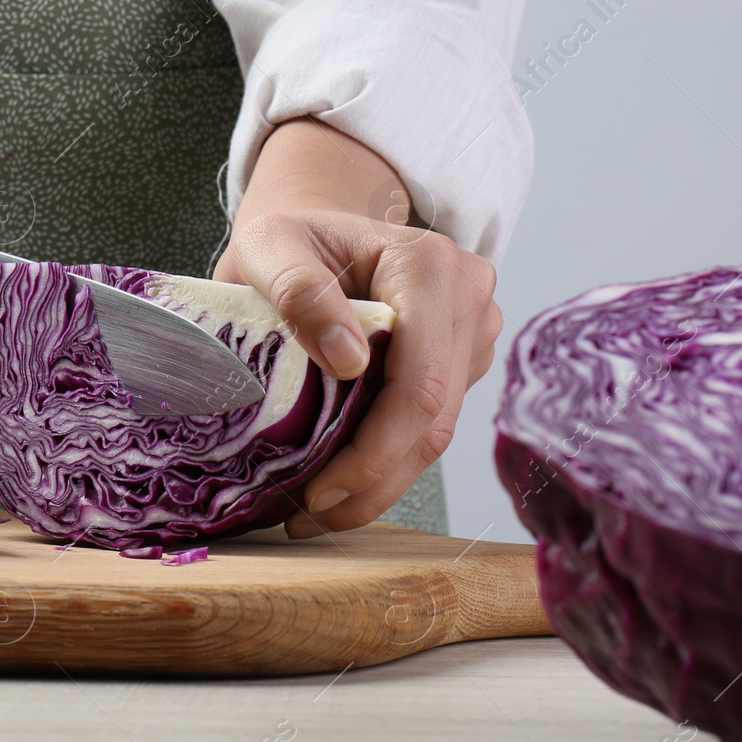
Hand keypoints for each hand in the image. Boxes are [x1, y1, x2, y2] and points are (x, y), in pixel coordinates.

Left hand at [215, 118, 501, 537]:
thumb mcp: (267, 247)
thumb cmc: (288, 236)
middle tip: (309, 519)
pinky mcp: (465, 358)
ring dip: (382, 482)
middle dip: (375, 482)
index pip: (419, 385)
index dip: (373, 453)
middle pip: (435, 421)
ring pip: (438, 433)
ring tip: (318, 510)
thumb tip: (348, 359)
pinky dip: (389, 460)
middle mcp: (470, 297)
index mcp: (429, 266)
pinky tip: (343, 478)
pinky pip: (433, 424)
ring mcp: (474, 330)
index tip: (316, 491)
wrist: (318, 222)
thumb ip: (298, 292)